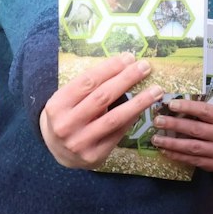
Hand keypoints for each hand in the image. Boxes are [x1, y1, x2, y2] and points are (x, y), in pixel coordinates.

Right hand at [40, 53, 161, 168]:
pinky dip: (132, 118)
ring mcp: (80, 142)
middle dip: (126, 79)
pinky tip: (144, 108)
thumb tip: (123, 67)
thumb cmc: (66, 117)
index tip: (128, 58)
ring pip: (115, 117)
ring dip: (139, 102)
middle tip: (145, 67)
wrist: (57, 152)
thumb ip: (87, 88)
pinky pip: (118, 133)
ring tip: (156, 90)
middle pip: (102, 97)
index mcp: (57, 105)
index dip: (110, 68)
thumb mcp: (67, 101)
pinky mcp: (94, 155)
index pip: (87, 82)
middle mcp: (66, 124)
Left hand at [148, 99, 212, 172]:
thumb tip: (171, 105)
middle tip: (158, 121)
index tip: (170, 104)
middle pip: (196, 129)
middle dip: (175, 125)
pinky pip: (192, 160)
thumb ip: (197, 112)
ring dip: (172, 143)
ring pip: (193, 146)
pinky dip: (176, 155)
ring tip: (156, 139)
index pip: (204, 110)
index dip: (187, 107)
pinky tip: (165, 150)